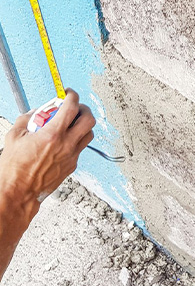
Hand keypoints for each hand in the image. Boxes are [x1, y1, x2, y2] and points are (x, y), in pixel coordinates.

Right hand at [0, 90, 95, 205]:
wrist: (18, 192)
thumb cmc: (14, 168)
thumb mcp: (14, 137)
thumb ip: (27, 119)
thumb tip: (35, 112)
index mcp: (53, 134)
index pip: (72, 107)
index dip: (72, 96)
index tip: (68, 93)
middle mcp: (67, 144)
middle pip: (89, 119)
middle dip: (83, 109)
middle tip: (74, 107)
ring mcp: (72, 156)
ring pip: (89, 134)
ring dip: (83, 125)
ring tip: (70, 123)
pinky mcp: (72, 165)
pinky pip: (80, 148)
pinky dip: (75, 140)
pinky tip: (63, 141)